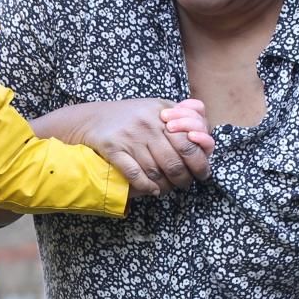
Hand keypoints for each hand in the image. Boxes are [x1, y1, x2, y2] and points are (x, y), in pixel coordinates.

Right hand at [78, 97, 215, 196]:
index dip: (199, 162)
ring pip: (156, 171)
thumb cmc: (132, 116)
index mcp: (163, 113)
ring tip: (169, 188)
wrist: (93, 118)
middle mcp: (148, 123)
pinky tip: (152, 190)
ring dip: (166, 186)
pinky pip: (135, 174)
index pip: (189, 142)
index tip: (202, 173)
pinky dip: (146, 186)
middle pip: (174, 161)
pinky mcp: (113, 148)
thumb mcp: (158, 108)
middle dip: (184, 178)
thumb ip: (184, 116)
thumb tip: (204, 133)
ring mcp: (130, 136)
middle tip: (186, 184)